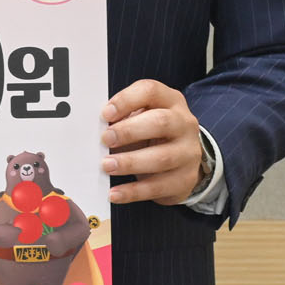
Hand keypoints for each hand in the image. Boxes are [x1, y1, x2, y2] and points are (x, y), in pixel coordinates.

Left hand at [101, 79, 202, 204]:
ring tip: (106, 166)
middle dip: (129, 131)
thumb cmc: (154, 133)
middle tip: (105, 139)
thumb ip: (124, 117)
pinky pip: (158, 187)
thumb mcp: (143, 116)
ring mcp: (188, 153)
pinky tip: (115, 193)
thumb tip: (96, 128)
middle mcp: (184, 124)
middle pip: (161, 122)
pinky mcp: (184, 179)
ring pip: (161, 158)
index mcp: (170, 101)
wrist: (184, 159)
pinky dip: (133, 191)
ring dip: (130, 162)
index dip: (126, 100)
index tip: (105, 114)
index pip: (150, 91)